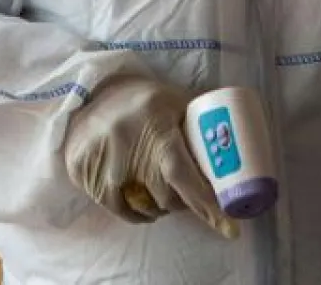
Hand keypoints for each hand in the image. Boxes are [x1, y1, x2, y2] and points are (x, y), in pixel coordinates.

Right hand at [62, 75, 236, 238]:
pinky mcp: (82, 170)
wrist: (90, 91)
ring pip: (143, 206)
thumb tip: (237, 136)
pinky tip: (142, 205)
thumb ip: (199, 118)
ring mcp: (102, 160)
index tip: (230, 229)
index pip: (183, 173)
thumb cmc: (141, 99)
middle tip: (189, 194)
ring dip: (160, 208)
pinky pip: (118, 209)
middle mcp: (126, 143)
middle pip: (166, 196)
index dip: (206, 204)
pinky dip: (135, 213)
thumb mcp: (172, 99)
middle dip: (183, 202)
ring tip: (163, 193)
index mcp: (155, 125)